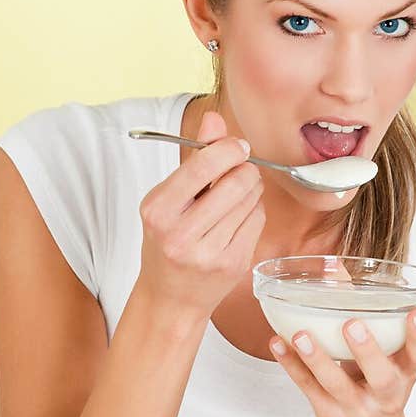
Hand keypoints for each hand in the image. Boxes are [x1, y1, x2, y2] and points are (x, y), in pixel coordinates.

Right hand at [138, 110, 264, 320]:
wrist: (170, 298)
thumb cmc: (167, 242)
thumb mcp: (169, 199)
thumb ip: (194, 158)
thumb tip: (214, 118)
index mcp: (157, 211)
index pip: (202, 166)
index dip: (228, 149)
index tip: (237, 147)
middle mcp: (180, 234)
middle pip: (235, 182)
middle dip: (245, 170)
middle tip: (241, 172)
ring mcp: (208, 254)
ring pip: (251, 200)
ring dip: (251, 191)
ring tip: (236, 198)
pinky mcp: (233, 265)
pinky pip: (258, 221)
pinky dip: (254, 212)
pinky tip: (238, 220)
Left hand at [268, 311, 415, 416]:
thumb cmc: (376, 392)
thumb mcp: (382, 361)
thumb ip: (362, 316)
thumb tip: (334, 268)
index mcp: (404, 375)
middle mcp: (386, 395)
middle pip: (381, 376)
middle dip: (367, 350)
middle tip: (352, 324)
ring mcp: (358, 409)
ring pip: (337, 385)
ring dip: (318, 359)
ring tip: (301, 335)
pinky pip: (310, 390)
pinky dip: (293, 367)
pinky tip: (278, 345)